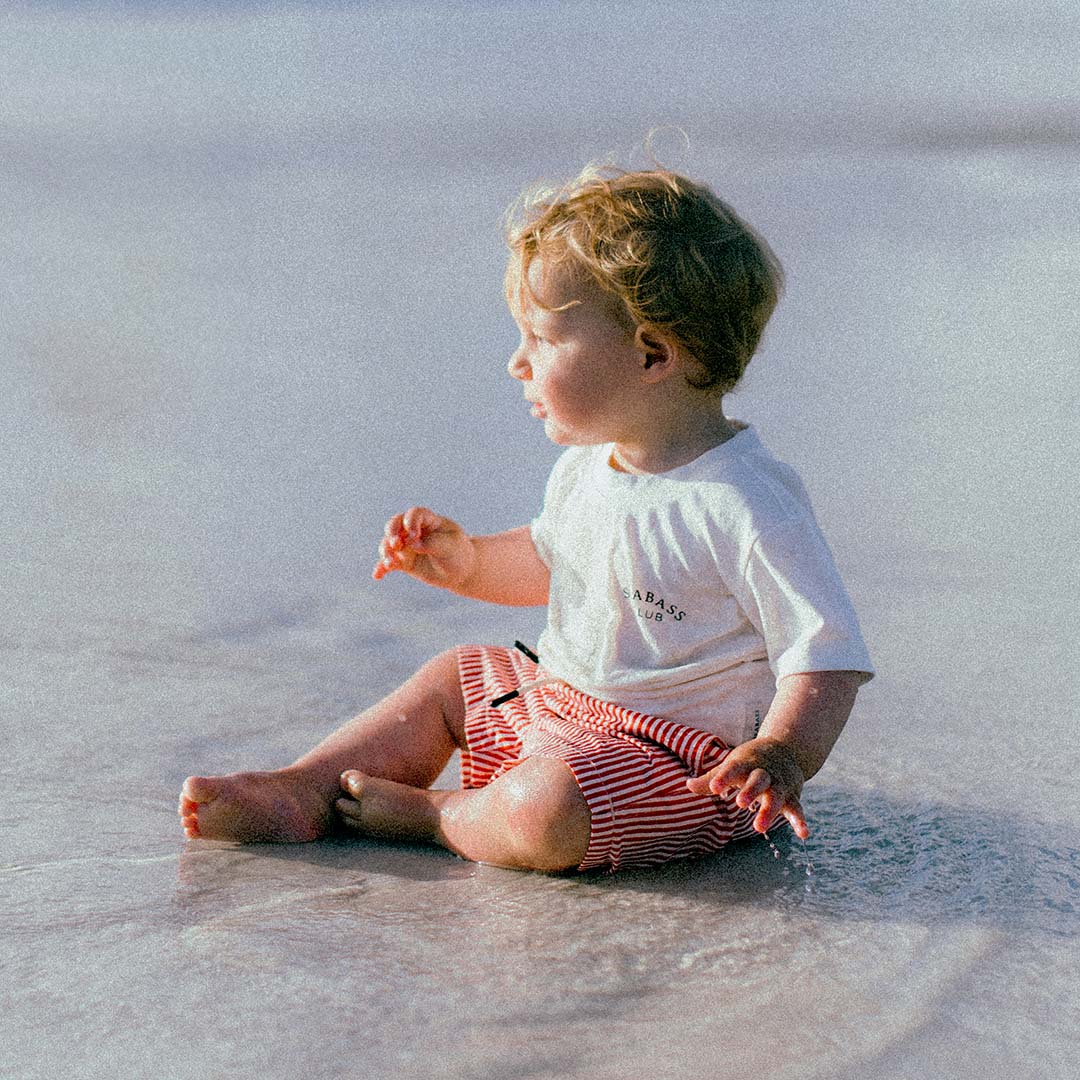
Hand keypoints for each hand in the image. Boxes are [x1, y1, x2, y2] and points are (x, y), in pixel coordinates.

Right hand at [372, 506, 475, 589]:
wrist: (460, 571)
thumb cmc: (458, 553)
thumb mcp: (451, 547)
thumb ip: (432, 543)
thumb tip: (412, 545)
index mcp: (428, 520)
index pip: (415, 514)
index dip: (411, 522)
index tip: (415, 536)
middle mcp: (414, 530)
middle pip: (395, 524)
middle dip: (392, 532)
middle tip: (396, 544)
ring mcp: (407, 545)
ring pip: (388, 544)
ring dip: (386, 551)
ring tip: (391, 563)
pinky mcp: (403, 561)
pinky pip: (388, 563)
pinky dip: (382, 568)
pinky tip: (377, 575)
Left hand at [686, 737, 808, 838]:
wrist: (786, 749)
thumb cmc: (751, 761)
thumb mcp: (732, 765)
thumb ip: (712, 779)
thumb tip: (687, 785)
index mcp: (746, 763)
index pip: (733, 768)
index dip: (724, 778)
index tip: (713, 788)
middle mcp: (764, 773)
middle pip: (758, 780)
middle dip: (750, 791)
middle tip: (740, 804)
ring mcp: (779, 784)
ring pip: (777, 796)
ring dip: (770, 811)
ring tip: (759, 827)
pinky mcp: (792, 796)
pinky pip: (797, 808)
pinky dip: (800, 820)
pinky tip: (803, 834)